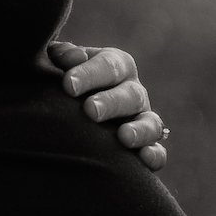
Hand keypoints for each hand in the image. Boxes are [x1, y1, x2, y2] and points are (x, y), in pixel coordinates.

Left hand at [50, 39, 166, 171]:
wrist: (66, 112)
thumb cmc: (61, 84)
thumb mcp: (58, 65)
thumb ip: (61, 56)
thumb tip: (74, 58)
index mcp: (116, 65)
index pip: (107, 66)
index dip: (89, 74)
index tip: (68, 85)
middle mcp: (133, 91)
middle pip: (130, 94)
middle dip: (111, 102)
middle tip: (90, 111)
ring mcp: (142, 120)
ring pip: (151, 122)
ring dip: (139, 129)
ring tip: (124, 137)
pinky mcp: (146, 147)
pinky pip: (158, 152)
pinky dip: (155, 155)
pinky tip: (144, 158)